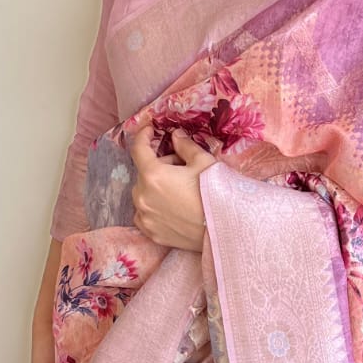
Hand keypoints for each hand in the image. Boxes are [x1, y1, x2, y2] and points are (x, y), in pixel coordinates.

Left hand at [126, 115, 217, 252]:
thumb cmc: (214, 193)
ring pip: (143, 193)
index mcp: (152, 175)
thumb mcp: (203, 162)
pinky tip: (172, 206)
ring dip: (155, 186)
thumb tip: (176, 136)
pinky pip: (144, 213)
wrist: (224, 229)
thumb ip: (185, 146)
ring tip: (178, 188)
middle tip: (181, 166)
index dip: (143, 135)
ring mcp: (145, 217)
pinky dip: (153, 205)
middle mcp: (142, 197)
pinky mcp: (151, 233)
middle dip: (160, 165)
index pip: (138, 149)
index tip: (149, 129)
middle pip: (144, 172)